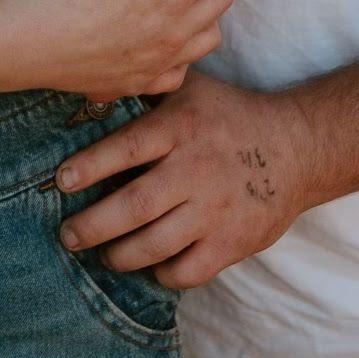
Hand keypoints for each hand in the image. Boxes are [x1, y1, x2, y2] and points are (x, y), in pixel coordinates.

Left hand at [53, 68, 313, 289]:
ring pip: (156, 244)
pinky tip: (153, 265)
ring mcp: (215, 209)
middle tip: (68, 235)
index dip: (90, 166)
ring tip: (104, 254)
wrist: (298, 147)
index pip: (128, 148)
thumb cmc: (231, 116)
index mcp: (181, 128)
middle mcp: (196, 169)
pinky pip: (188, 270)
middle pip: (135, 205)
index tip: (61, 181)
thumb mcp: (192, 90)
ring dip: (121, 255)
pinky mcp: (233, 241)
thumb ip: (149, 89)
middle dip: (93, 225)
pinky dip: (164, 273)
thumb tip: (94, 84)